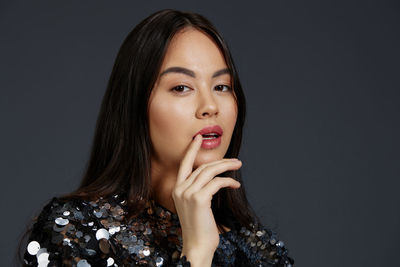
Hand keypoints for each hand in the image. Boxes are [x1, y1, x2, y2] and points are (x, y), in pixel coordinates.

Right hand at [172, 134, 241, 265]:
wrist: (197, 245)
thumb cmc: (199, 227)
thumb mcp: (194, 205)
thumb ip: (198, 190)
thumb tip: (214, 178)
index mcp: (177, 189)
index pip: (184, 164)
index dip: (191, 150)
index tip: (198, 138)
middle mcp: (180, 189)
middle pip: (202, 167)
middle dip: (220, 161)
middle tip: (235, 161)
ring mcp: (188, 193)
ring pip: (210, 171)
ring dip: (226, 167)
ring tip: (238, 166)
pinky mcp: (199, 198)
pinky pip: (217, 182)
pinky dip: (228, 182)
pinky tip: (235, 185)